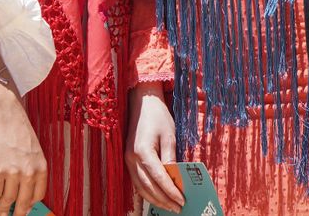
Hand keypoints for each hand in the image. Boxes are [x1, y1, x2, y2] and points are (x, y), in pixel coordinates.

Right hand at [0, 84, 47, 215]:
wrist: (3, 113)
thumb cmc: (17, 127)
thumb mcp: (33, 148)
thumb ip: (32, 167)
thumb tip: (25, 186)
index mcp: (40, 166)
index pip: (38, 194)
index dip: (31, 205)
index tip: (26, 209)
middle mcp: (29, 172)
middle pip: (23, 202)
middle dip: (18, 213)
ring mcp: (12, 172)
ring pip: (8, 199)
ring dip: (3, 208)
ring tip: (0, 211)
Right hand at [126, 85, 183, 211]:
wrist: (142, 102)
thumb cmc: (158, 116)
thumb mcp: (169, 135)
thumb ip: (170, 157)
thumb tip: (174, 178)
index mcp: (142, 152)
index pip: (158, 178)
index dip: (170, 191)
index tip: (181, 200)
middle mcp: (131, 159)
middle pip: (148, 187)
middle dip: (164, 200)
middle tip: (178, 208)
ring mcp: (128, 160)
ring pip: (141, 187)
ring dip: (155, 199)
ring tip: (170, 206)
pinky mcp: (128, 160)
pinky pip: (137, 181)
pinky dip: (147, 192)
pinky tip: (158, 197)